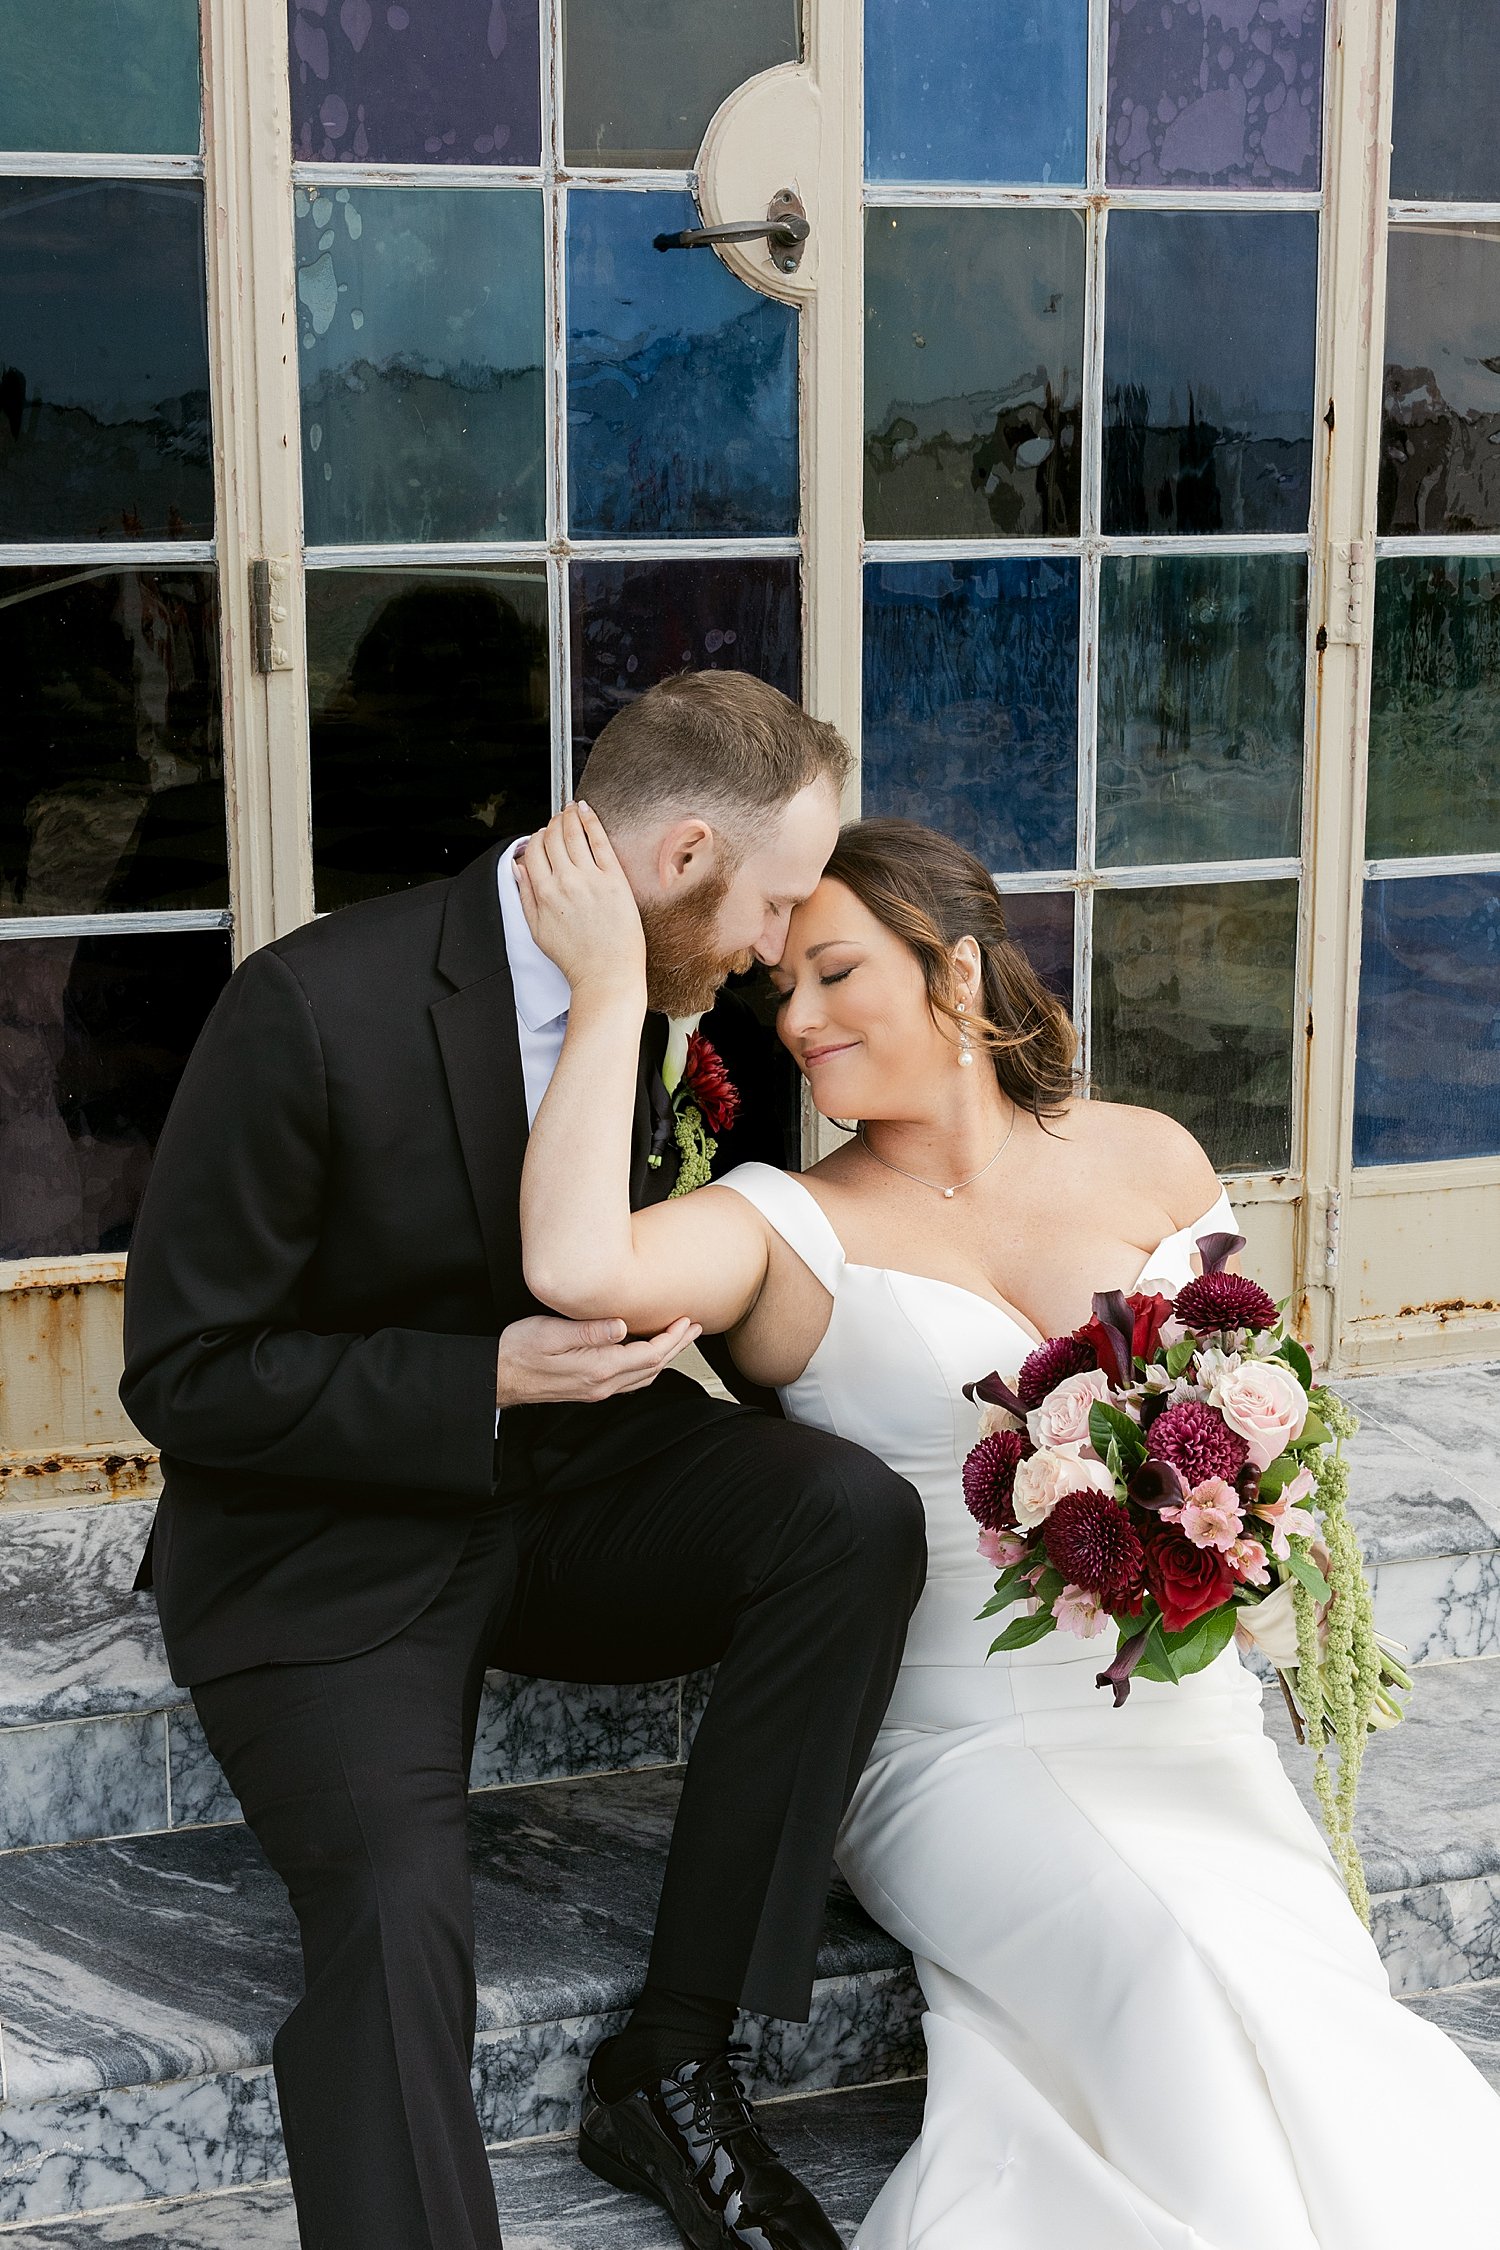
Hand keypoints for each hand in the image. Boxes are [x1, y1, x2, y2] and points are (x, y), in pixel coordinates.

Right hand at [496, 1312, 700, 1407]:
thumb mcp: (551, 1332)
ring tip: (677, 1338)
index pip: (649, 1355)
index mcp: (598, 1368)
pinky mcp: (589, 1389)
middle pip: (653, 1368)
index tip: (686, 1320)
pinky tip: (646, 1354)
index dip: (672, 1338)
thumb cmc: (519, 1350)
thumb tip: (623, 1325)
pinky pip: (629, 1381)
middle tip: (693, 1327)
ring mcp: (596, 1390)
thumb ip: (589, 1330)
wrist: (498, 1376)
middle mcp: (602, 1384)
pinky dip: (646, 1366)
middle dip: (676, 1347)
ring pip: (643, 1377)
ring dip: (664, 1357)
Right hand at [514, 802, 645, 1000]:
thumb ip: (525, 896)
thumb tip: (518, 869)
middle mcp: (565, 882)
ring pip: (573, 833)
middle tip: (557, 819)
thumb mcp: (537, 930)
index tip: (543, 836)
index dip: (537, 838)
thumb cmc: (576, 957)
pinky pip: (599, 841)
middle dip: (552, 824)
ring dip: (569, 816)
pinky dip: (590, 822)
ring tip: (571, 809)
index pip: (534, 851)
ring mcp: (590, 878)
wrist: (606, 973)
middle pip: (552, 838)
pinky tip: (587, 812)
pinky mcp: (614, 879)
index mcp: (544, 893)